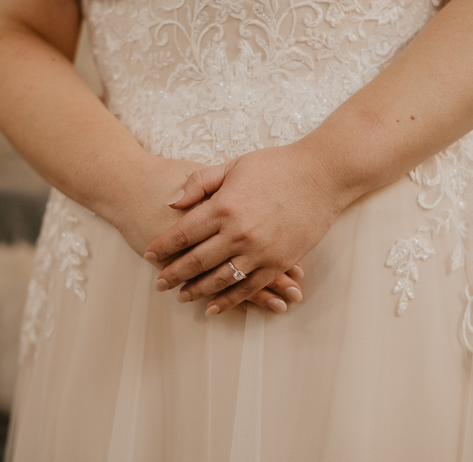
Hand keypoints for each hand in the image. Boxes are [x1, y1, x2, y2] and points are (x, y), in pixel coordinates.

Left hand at [113, 154, 303, 312]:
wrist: (323, 174)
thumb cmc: (276, 165)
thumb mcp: (233, 166)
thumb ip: (199, 183)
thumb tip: (171, 203)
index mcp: (223, 206)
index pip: (182, 233)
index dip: (163, 247)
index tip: (149, 255)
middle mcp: (238, 233)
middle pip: (196, 261)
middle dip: (173, 274)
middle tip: (158, 283)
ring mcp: (259, 251)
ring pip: (218, 280)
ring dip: (196, 291)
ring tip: (180, 296)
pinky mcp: (278, 263)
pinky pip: (248, 288)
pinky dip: (228, 301)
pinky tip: (212, 307)